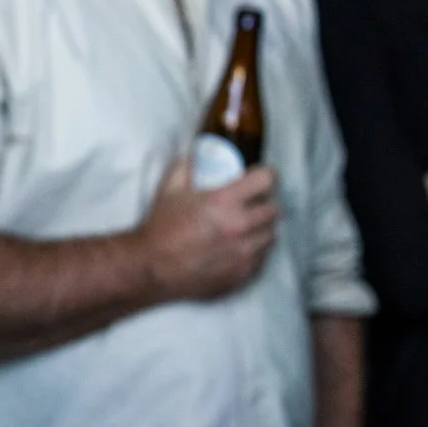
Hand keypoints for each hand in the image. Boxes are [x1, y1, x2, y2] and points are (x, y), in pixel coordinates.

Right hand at [135, 158, 278, 301]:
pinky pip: (263, 257)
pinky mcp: (244, 273)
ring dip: (262, 227)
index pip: (265, 181)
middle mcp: (240, 226)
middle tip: (252, 201)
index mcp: (223, 202)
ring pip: (271, 234)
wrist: (154, 268)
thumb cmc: (161, 227)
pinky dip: (256, 249)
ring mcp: (244, 252)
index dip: (265, 175)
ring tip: (248, 225)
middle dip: (264, 202)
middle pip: (273, 209)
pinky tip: (240, 246)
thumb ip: (185, 167)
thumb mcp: (169, 190)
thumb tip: (195, 153)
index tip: (259, 176)